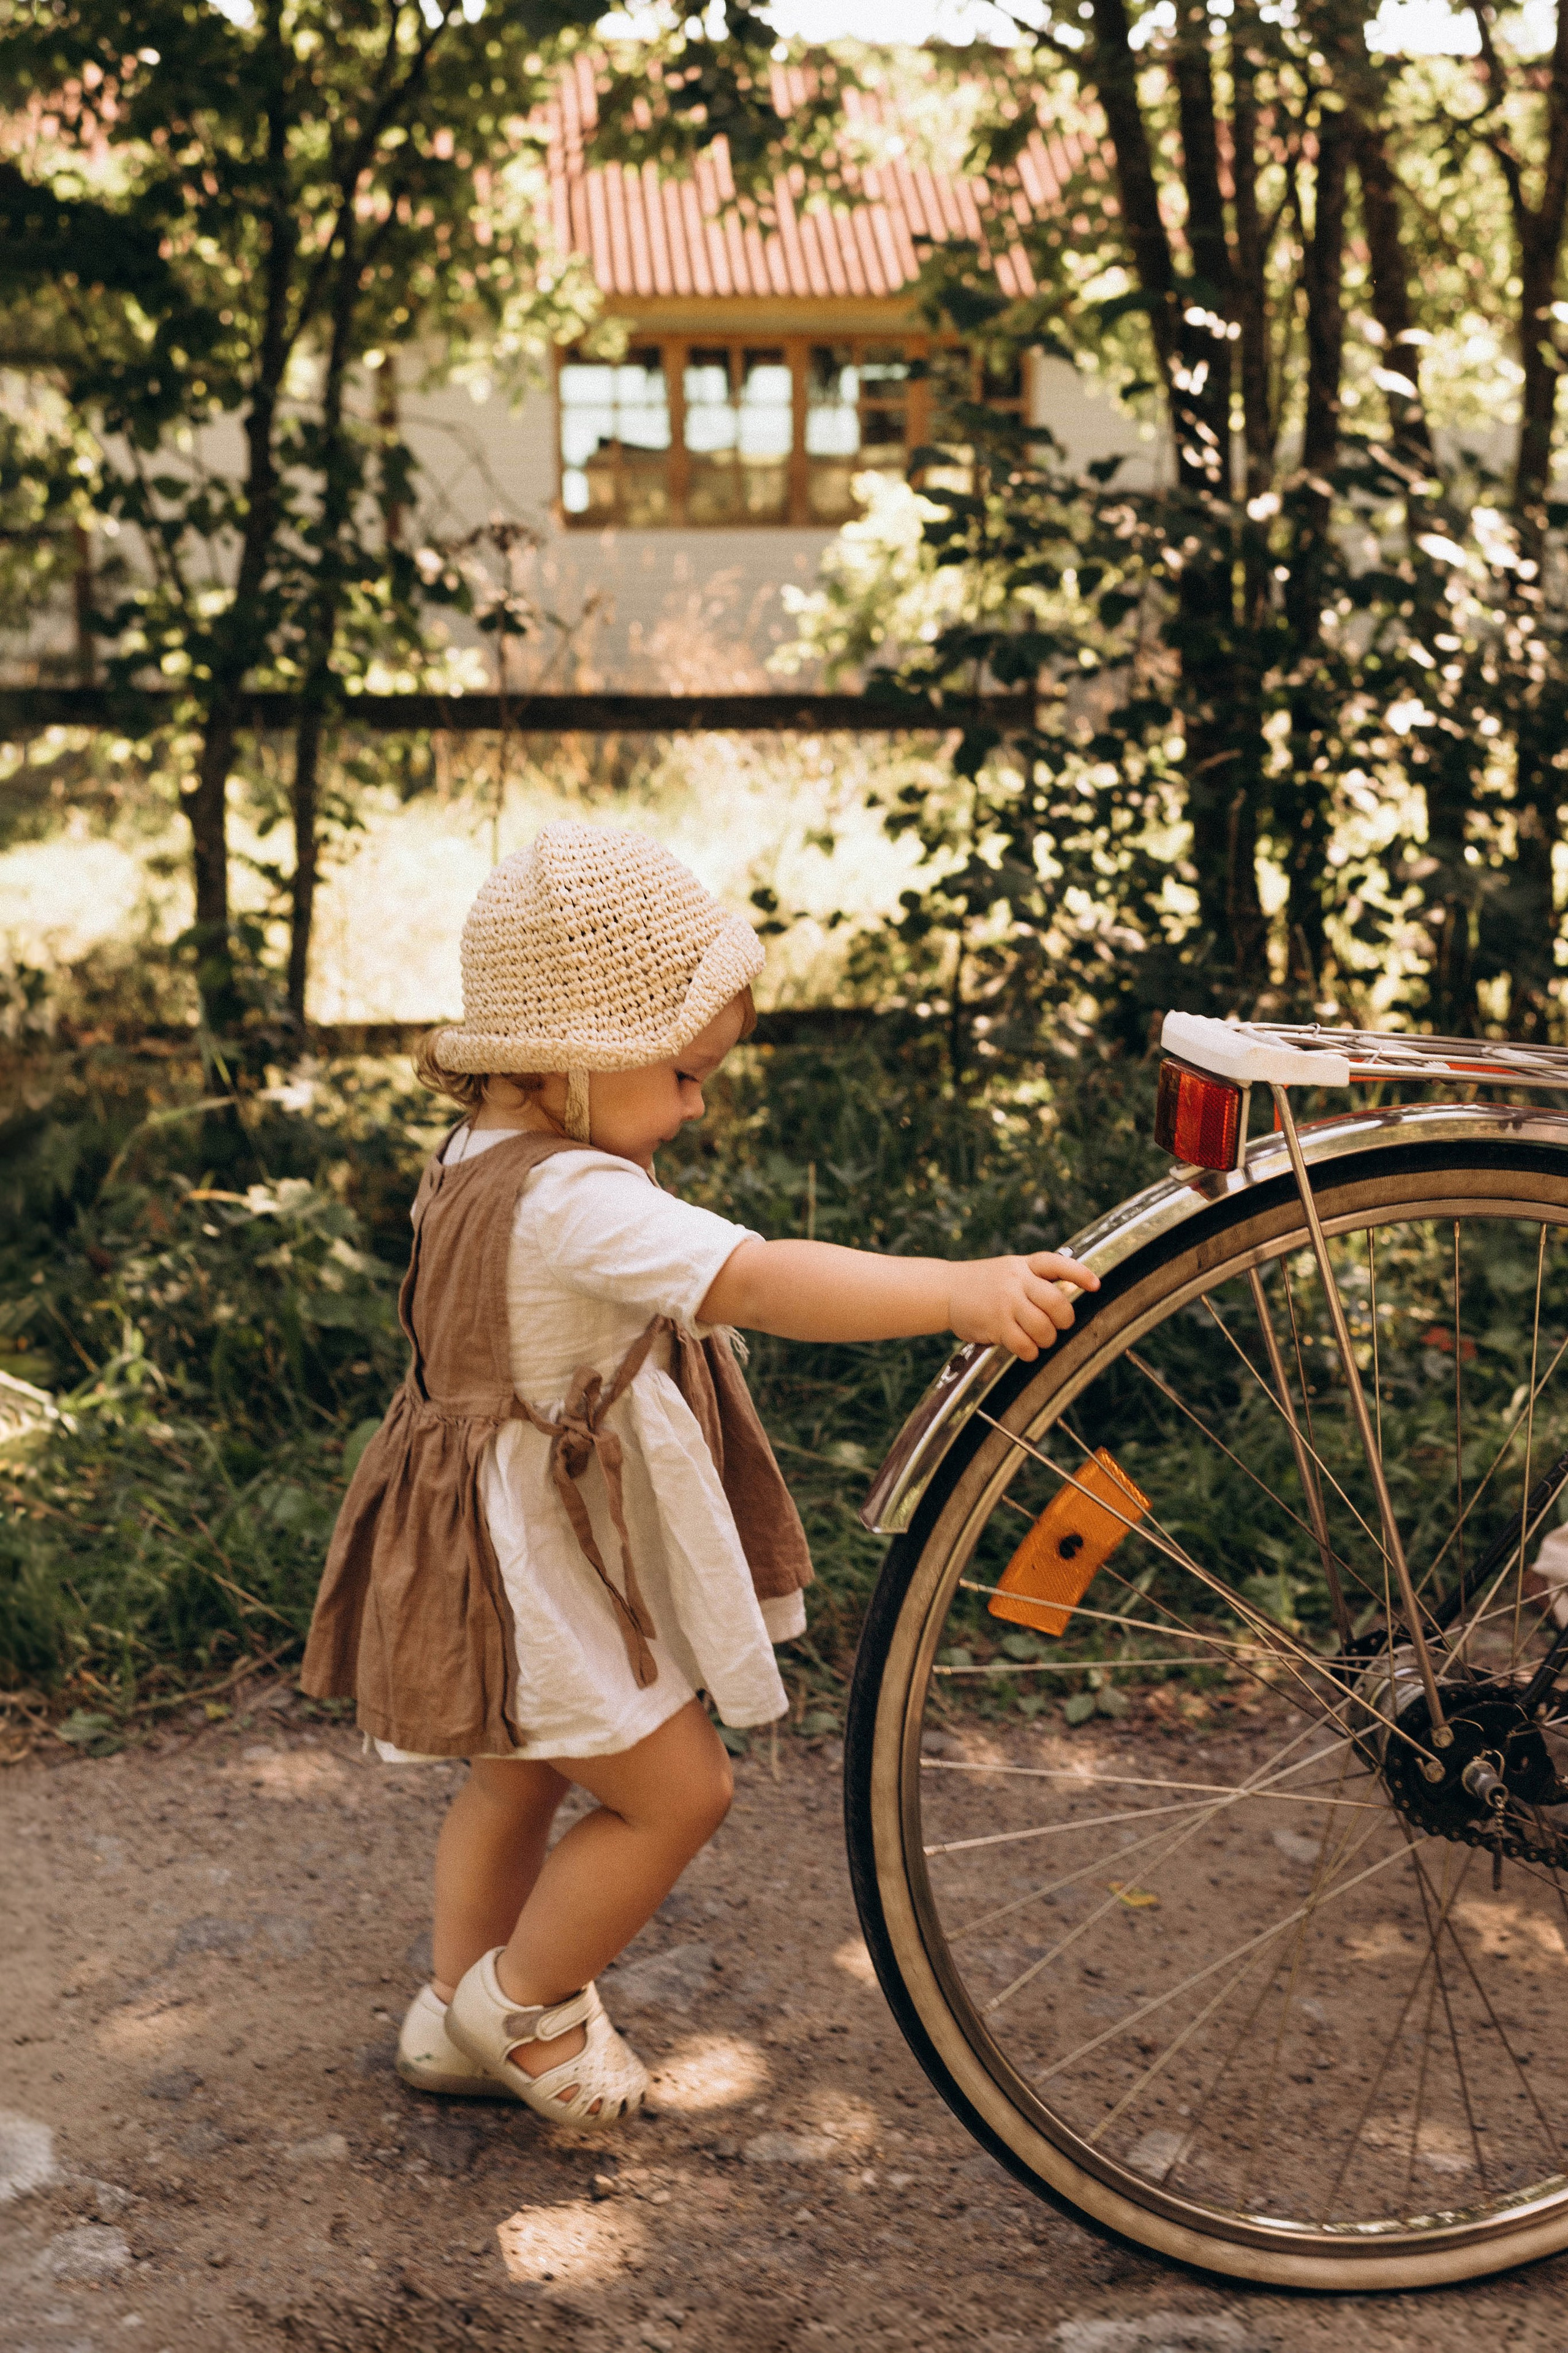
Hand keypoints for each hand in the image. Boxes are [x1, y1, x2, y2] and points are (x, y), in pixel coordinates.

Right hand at [946, 1251, 1099, 1359]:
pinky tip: (1024, 1348)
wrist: (945, 1290)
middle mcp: (1016, 1281)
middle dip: (1064, 1320)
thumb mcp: (1009, 1270)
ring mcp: (1006, 1303)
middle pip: (1057, 1303)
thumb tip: (1067, 1299)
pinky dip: (1030, 1352)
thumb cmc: (983, 1283)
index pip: (1058, 1264)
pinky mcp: (995, 1324)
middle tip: (1058, 1325)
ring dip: (1046, 1339)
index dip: (1080, 1275)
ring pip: (1043, 1328)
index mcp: (1024, 1265)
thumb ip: (1035, 1279)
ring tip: (1038, 1338)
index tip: (1095, 1285)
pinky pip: (1025, 1345)